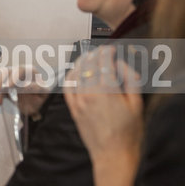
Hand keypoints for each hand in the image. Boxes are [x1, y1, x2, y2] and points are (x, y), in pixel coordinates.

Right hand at [0, 65, 49, 118]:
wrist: (37, 106)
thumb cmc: (42, 97)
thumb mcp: (44, 93)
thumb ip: (37, 88)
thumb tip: (25, 86)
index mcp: (29, 71)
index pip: (20, 70)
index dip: (13, 76)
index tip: (9, 86)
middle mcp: (18, 73)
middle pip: (6, 72)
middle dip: (0, 80)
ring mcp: (10, 80)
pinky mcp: (5, 88)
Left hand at [64, 46, 142, 184]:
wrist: (113, 155)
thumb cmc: (128, 132)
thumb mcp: (136, 104)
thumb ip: (130, 80)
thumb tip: (120, 64)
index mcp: (107, 90)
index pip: (103, 63)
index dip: (107, 52)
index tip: (110, 48)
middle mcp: (89, 93)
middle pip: (88, 66)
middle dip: (94, 54)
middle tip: (99, 50)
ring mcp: (79, 101)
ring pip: (76, 74)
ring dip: (81, 62)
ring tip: (87, 56)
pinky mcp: (73, 110)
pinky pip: (67, 87)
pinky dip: (69, 76)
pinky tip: (73, 72)